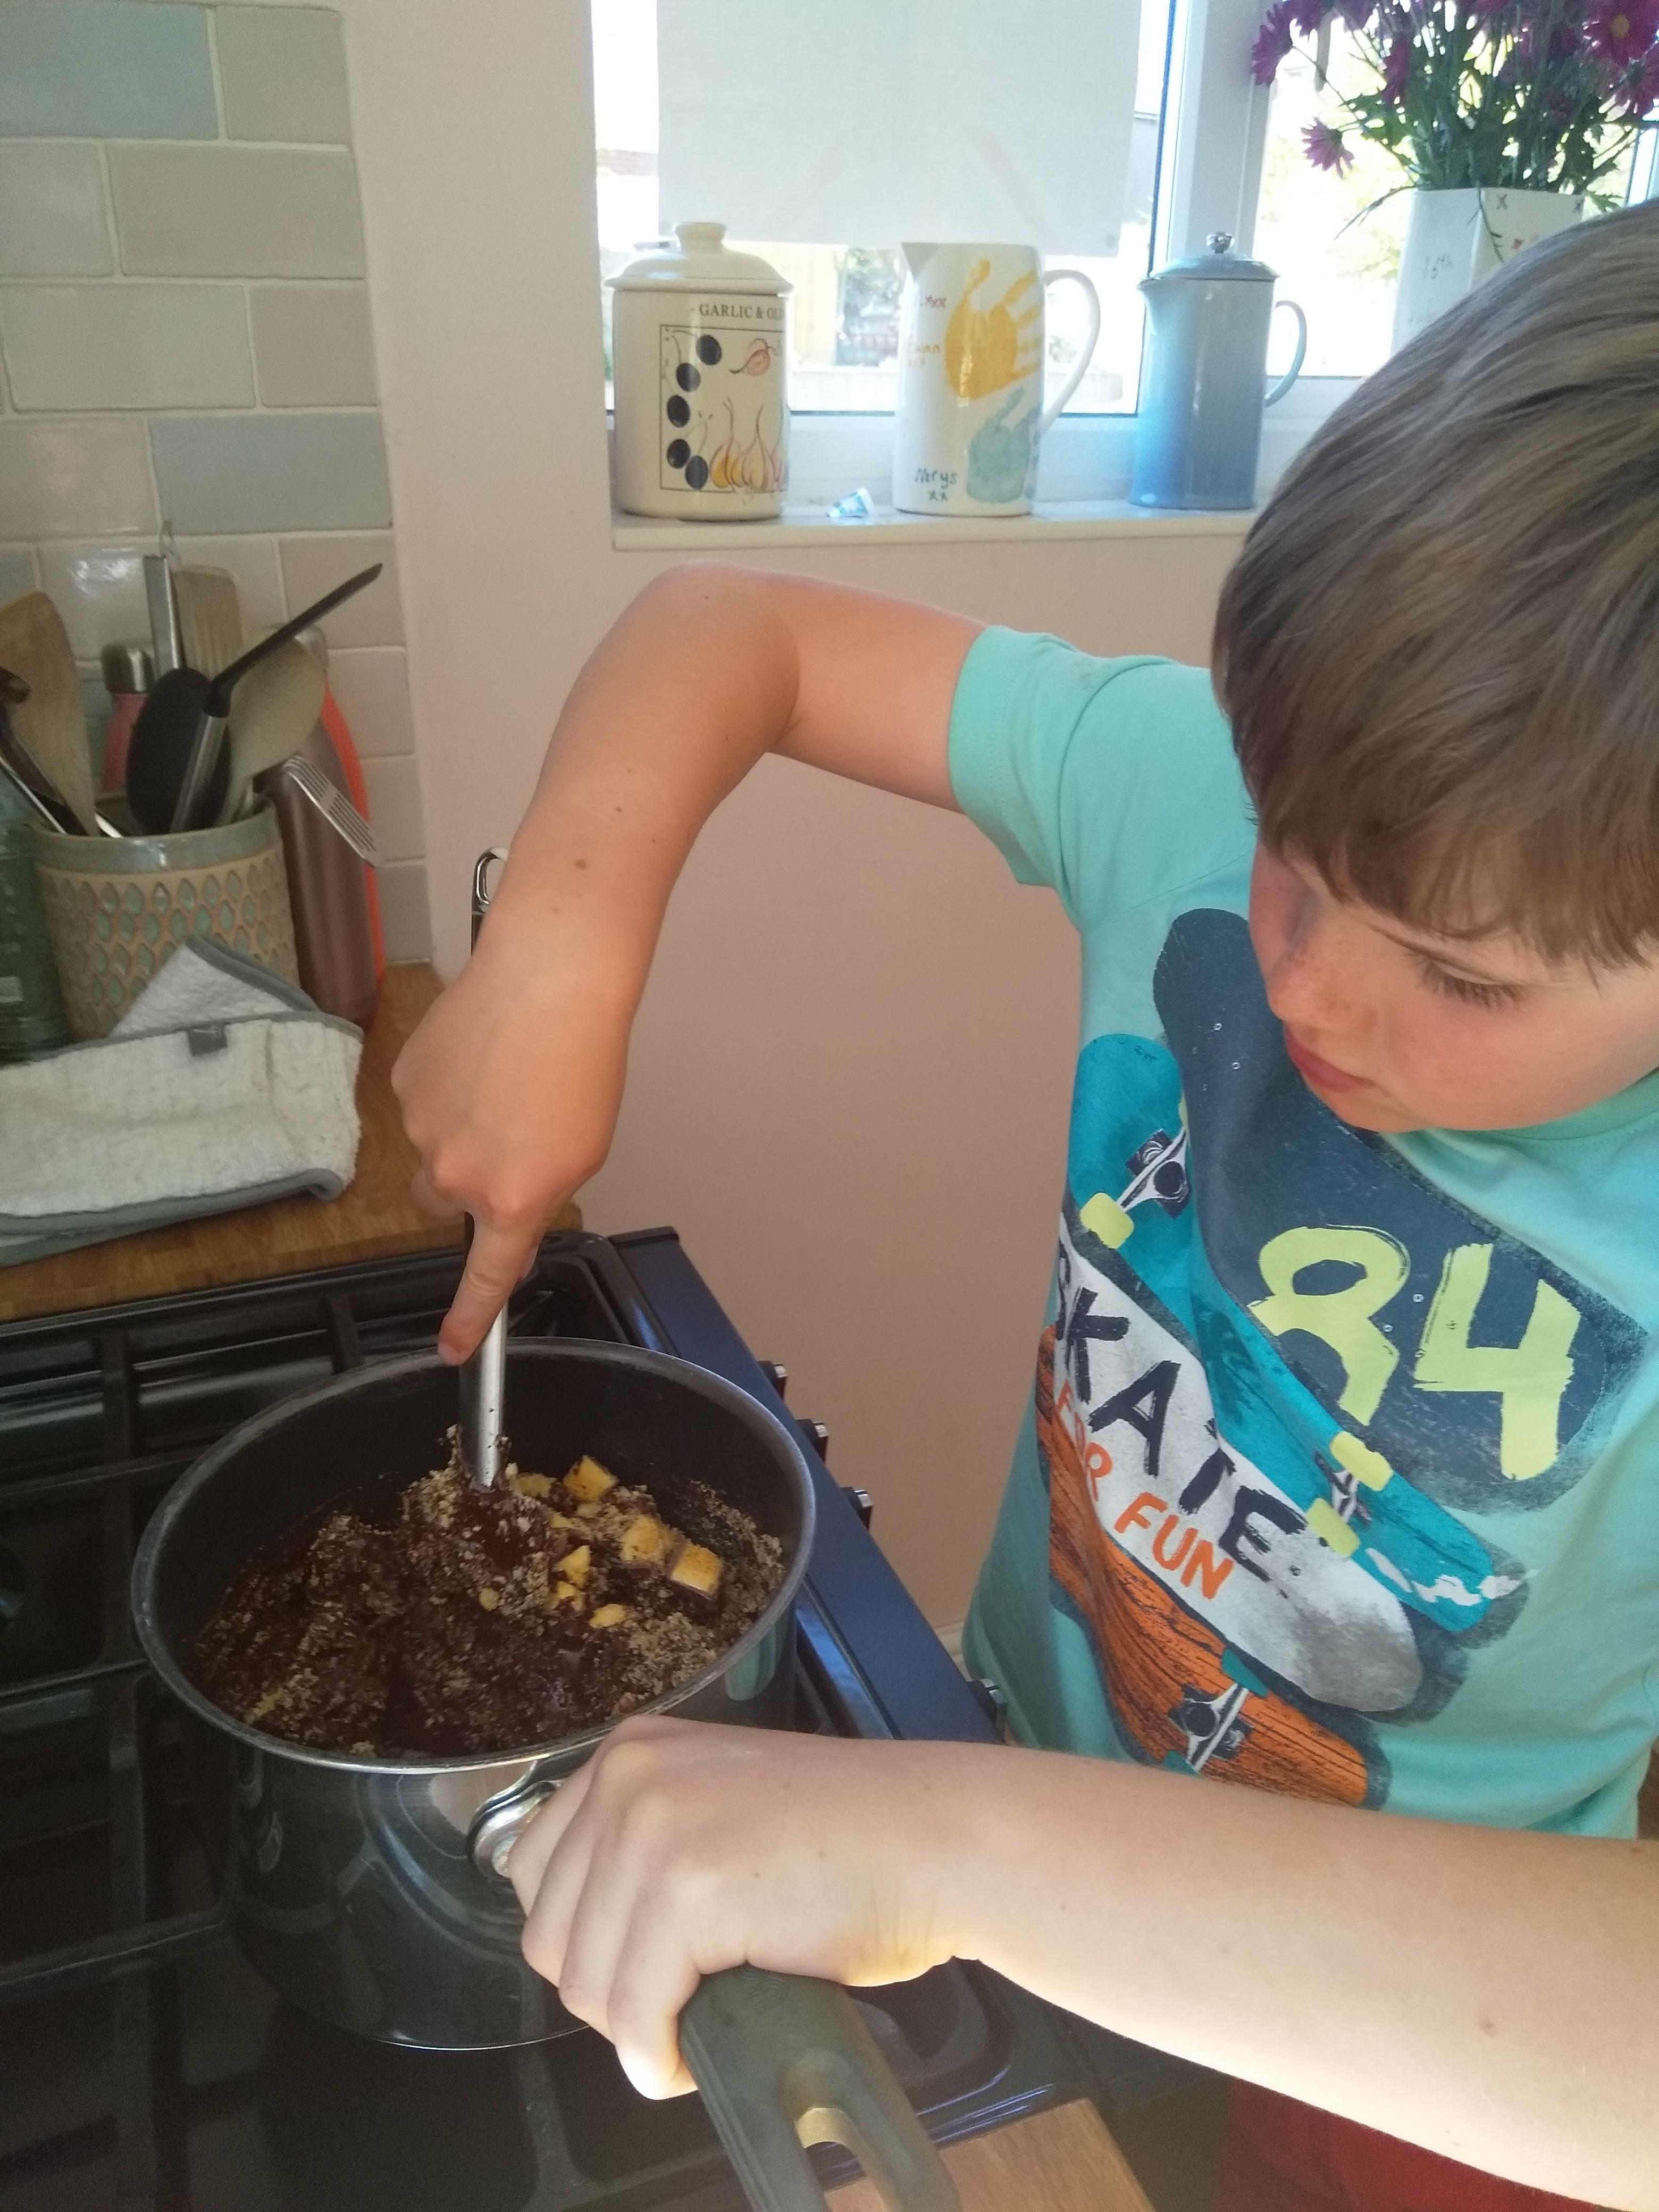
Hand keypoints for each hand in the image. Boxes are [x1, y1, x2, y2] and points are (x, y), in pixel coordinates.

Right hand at [392, 923, 630, 1359]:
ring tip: (505, 1079)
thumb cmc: (584, 1062)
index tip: (452, 1351)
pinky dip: (446, 1089)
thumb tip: (504, 1216)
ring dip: (459, 1128)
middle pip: (444, 1205)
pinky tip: (480, 1055)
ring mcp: (422, 1129)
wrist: (549, 980)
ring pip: (432, 1150)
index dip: (468, 1321)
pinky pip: (421, 1103)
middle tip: (506, 1138)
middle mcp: (457, 1176)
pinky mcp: (403, 1084)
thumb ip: (537, 1197)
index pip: (484, 1279)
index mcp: (512, 1202)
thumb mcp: (582, 1152)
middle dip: (465, 1185)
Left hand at [506, 1717, 980, 2098]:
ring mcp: (655, 1828)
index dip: (583, 1941)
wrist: (935, 1839)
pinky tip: (695, 2056)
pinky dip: (658, 2057)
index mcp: (630, 1753)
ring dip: (633, 2033)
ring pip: (586, 1984)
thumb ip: (646, 1844)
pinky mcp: (689, 1892)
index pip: (535, 1873)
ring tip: (691, 2030)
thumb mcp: (718, 1804)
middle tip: (674, 2008)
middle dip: (607, 1994)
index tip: (638, 1968)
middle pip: (552, 1935)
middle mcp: (627, 1777)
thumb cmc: (848, 1838)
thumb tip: (588, 1943)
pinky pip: (636, 2015)